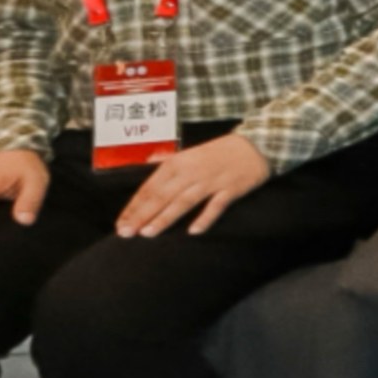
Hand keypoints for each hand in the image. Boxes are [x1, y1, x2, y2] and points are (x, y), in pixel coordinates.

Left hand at [111, 128, 273, 237]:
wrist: (257, 144)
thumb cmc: (220, 152)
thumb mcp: (190, 154)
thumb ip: (169, 167)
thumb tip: (148, 177)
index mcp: (177, 163)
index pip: (149, 188)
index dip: (133, 206)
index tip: (121, 223)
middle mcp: (191, 172)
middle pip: (161, 196)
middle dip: (141, 215)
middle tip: (126, 233)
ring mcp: (211, 181)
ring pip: (183, 202)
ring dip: (165, 218)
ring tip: (148, 233)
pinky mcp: (231, 189)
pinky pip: (215, 206)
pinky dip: (204, 218)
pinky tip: (193, 232)